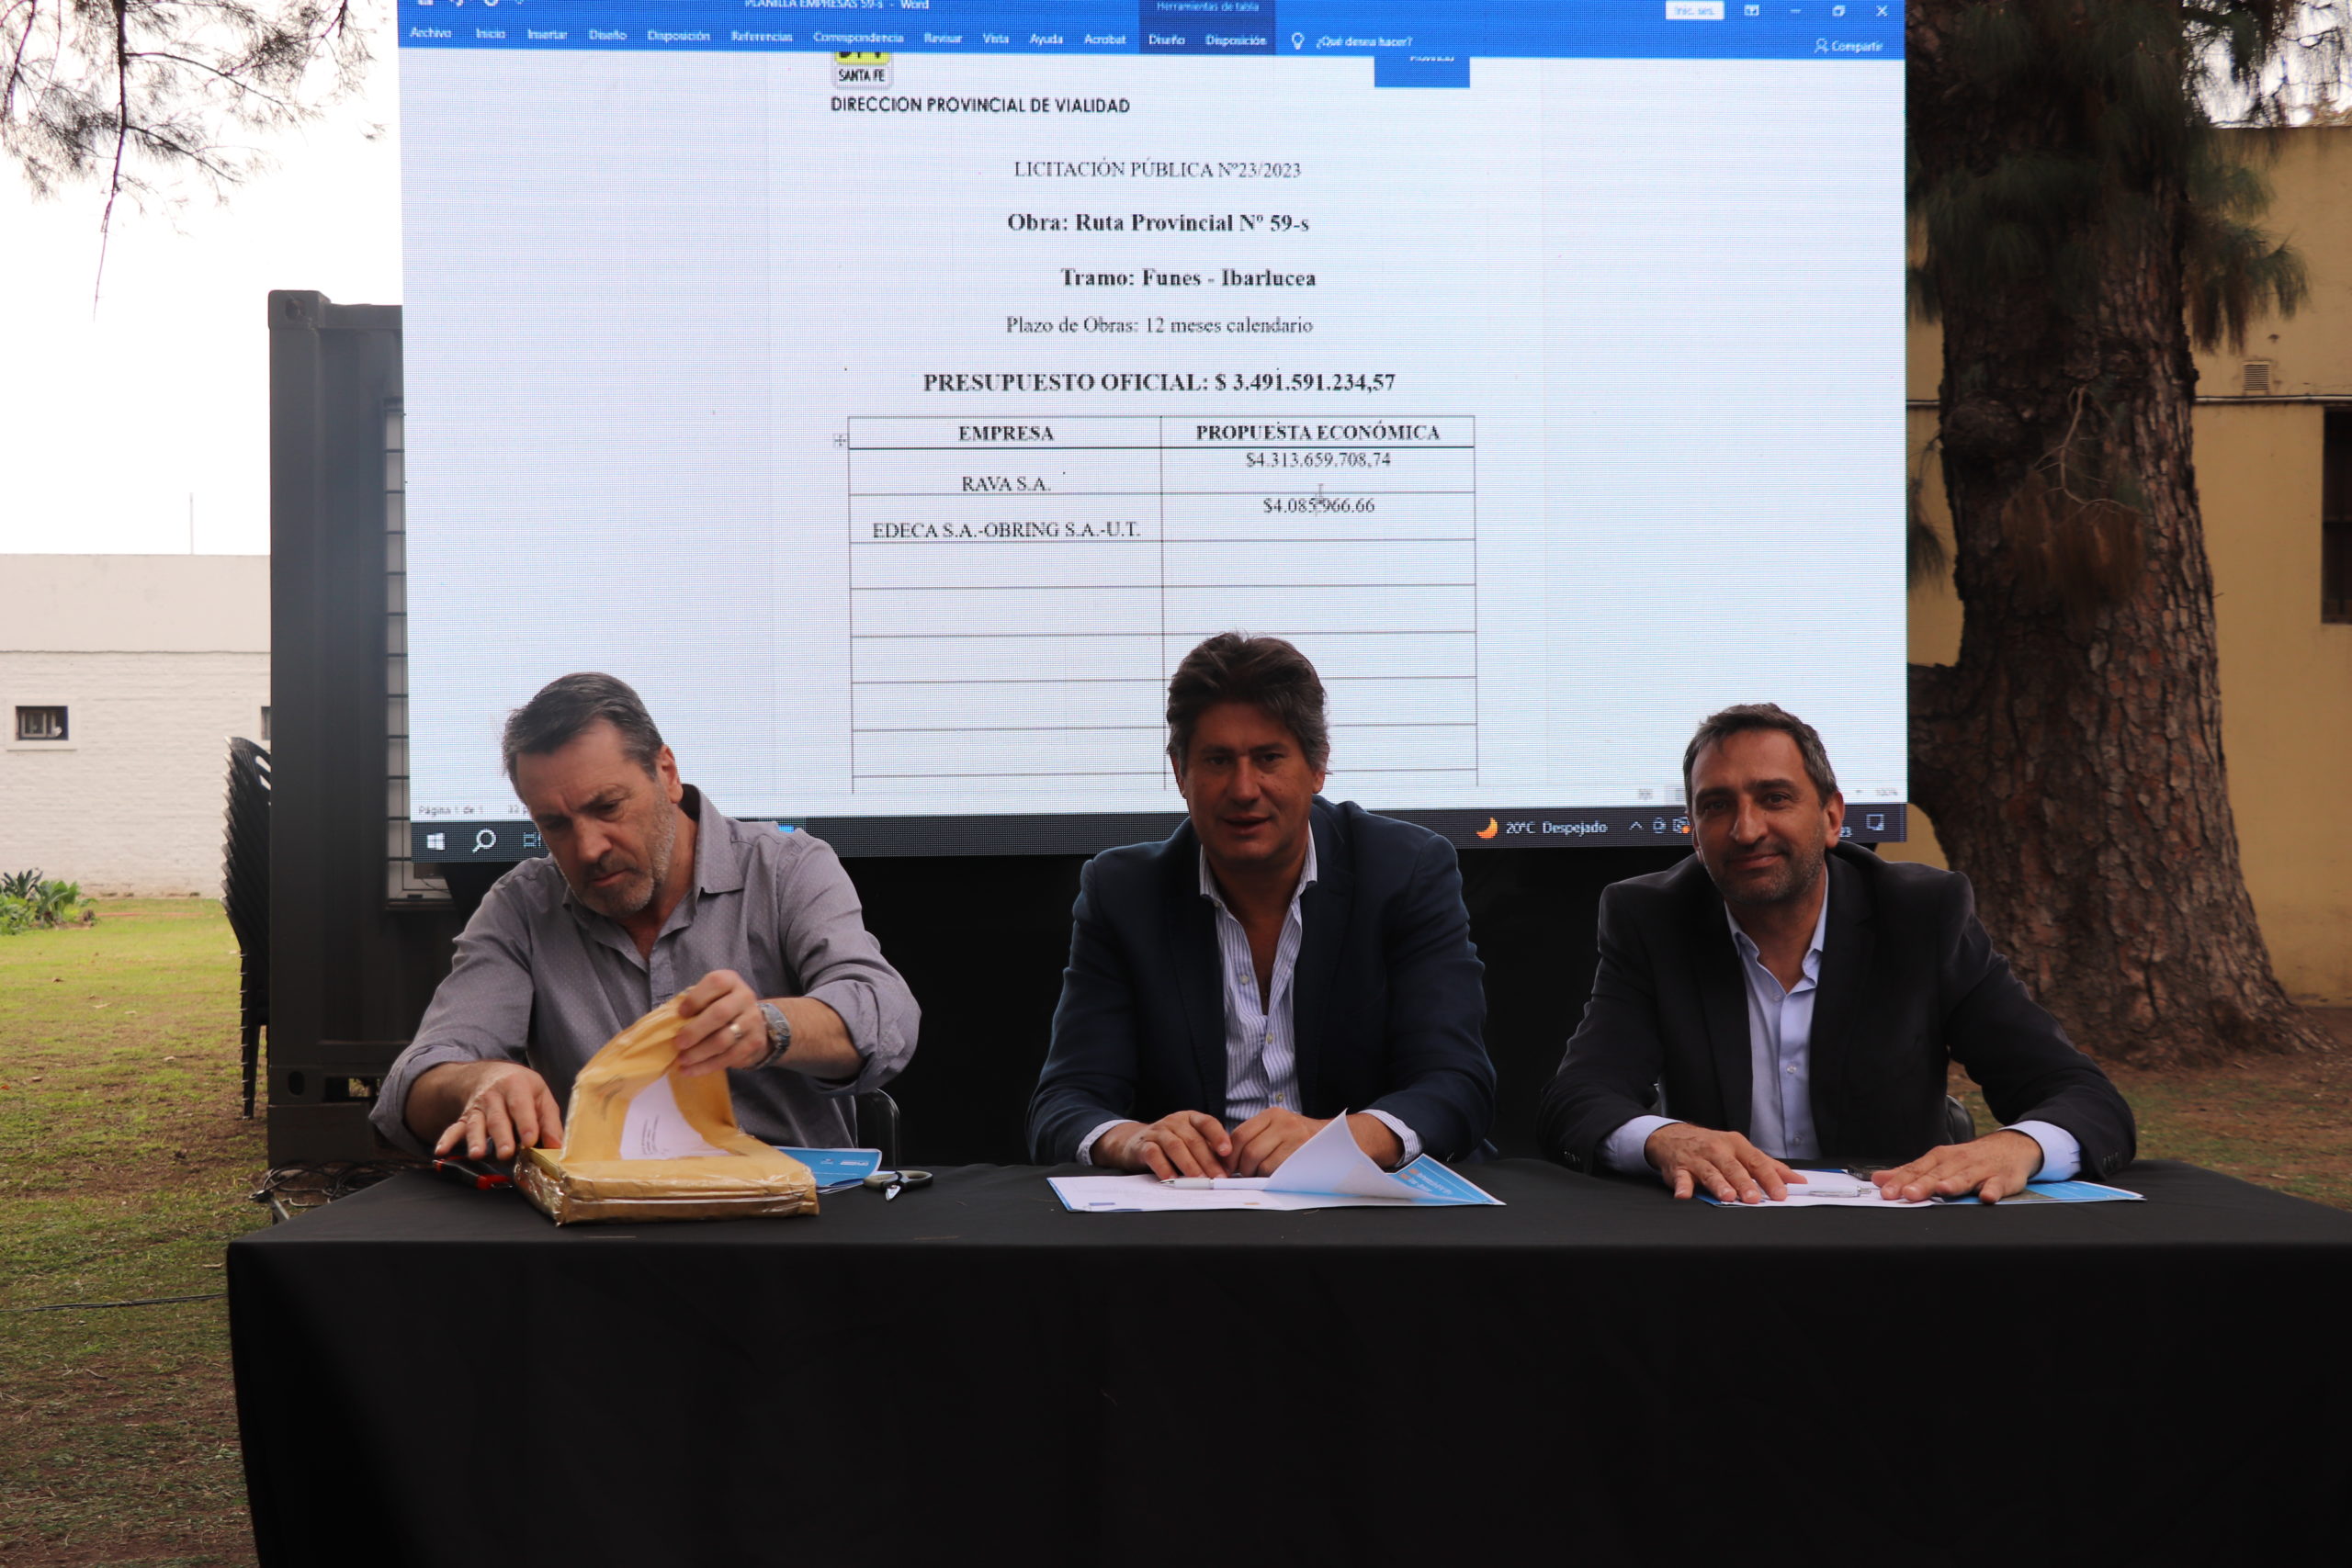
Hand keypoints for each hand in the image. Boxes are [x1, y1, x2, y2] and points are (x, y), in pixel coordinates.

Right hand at [433, 1062, 563, 1160]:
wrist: (491, 1073)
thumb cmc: (521, 1087)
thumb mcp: (541, 1094)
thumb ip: (549, 1121)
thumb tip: (557, 1146)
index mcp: (516, 1086)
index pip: (521, 1105)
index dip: (526, 1123)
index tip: (530, 1141)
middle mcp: (494, 1096)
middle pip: (498, 1118)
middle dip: (502, 1136)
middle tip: (507, 1153)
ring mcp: (477, 1108)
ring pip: (476, 1124)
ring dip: (475, 1140)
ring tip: (477, 1154)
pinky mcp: (465, 1118)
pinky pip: (455, 1129)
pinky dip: (447, 1140)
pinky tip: (441, 1151)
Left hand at [672, 970, 769, 1077]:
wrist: (751, 1022)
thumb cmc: (719, 1007)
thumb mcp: (708, 998)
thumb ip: (692, 1005)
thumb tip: (668, 1024)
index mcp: (730, 981)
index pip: (715, 984)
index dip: (695, 999)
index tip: (680, 1014)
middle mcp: (745, 997)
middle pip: (720, 1014)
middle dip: (695, 1031)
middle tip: (678, 1043)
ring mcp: (752, 1020)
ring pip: (724, 1039)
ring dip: (699, 1053)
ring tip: (682, 1060)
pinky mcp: (755, 1042)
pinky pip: (729, 1057)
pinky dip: (706, 1066)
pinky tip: (690, 1070)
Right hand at [1096, 1112, 1232, 1177]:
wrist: (1134, 1143)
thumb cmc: (1169, 1144)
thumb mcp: (1189, 1142)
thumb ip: (1207, 1151)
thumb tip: (1227, 1169)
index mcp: (1190, 1118)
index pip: (1207, 1123)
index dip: (1218, 1136)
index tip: (1227, 1152)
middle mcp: (1174, 1122)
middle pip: (1193, 1140)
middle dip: (1208, 1160)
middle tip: (1217, 1177)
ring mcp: (1158, 1132)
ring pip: (1176, 1146)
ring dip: (1189, 1165)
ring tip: (1199, 1180)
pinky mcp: (1143, 1145)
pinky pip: (1154, 1155)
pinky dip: (1164, 1167)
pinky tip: (1172, 1178)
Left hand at [1227, 1110, 1403, 1174]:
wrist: (1343, 1140)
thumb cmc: (1306, 1140)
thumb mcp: (1282, 1128)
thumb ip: (1259, 1138)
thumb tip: (1230, 1159)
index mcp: (1272, 1114)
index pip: (1239, 1135)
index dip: (1229, 1155)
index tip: (1228, 1167)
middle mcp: (1283, 1121)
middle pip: (1247, 1150)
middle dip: (1241, 1169)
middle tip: (1244, 1176)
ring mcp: (1294, 1136)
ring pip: (1260, 1162)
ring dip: (1256, 1175)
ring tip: (1261, 1176)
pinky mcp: (1303, 1151)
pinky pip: (1276, 1170)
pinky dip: (1270, 1178)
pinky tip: (1275, 1177)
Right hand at [1644, 1123, 1799, 1202]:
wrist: (1673, 1137)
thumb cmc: (1712, 1146)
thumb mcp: (1740, 1150)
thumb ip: (1768, 1166)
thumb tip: (1796, 1179)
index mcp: (1736, 1145)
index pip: (1757, 1162)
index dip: (1769, 1178)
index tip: (1780, 1193)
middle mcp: (1718, 1151)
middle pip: (1733, 1168)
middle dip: (1744, 1183)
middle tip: (1754, 1198)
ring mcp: (1698, 1160)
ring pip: (1710, 1173)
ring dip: (1719, 1185)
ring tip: (1728, 1196)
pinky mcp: (1679, 1169)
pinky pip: (1681, 1178)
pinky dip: (1682, 1186)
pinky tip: (1684, 1194)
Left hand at [1872, 1130, 2042, 1203]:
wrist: (2010, 1147)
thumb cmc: (1969, 1159)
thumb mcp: (1938, 1162)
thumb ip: (1910, 1173)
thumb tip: (1878, 1179)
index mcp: (1940, 1159)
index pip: (1916, 1170)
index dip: (1900, 1181)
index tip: (1886, 1192)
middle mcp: (1958, 1162)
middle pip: (1937, 1174)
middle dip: (1922, 1184)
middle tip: (1907, 1194)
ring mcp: (1980, 1169)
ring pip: (1965, 1177)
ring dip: (1953, 1183)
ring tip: (1942, 1190)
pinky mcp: (2002, 1178)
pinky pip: (1997, 1185)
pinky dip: (1992, 1190)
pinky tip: (1986, 1197)